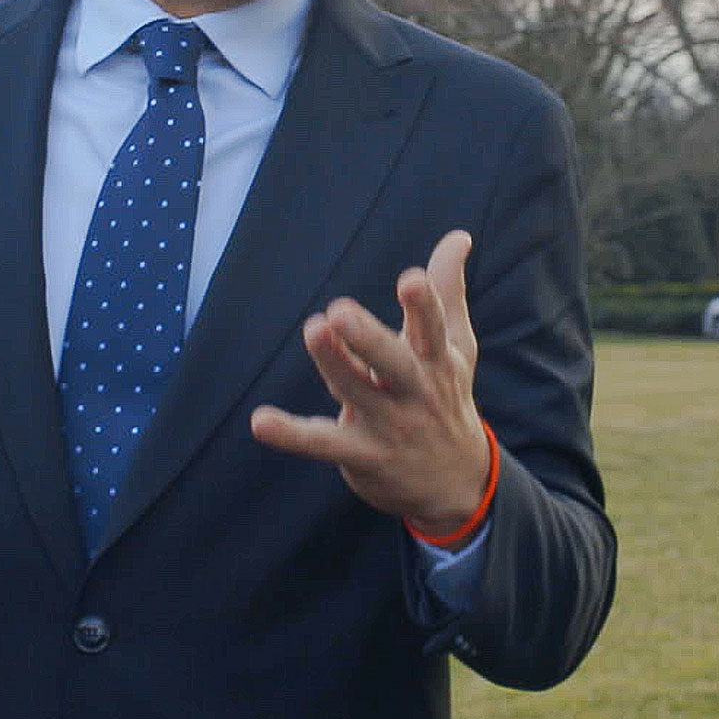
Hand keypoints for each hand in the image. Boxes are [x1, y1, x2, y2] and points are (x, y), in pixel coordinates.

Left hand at [249, 230, 492, 536]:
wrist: (458, 484)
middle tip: (339, 312)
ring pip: (357, 393)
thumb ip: (447, 289)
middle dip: (369, 340)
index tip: (410, 279)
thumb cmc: (448, 396)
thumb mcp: (456, 345)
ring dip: (333, 365)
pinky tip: (260, 422)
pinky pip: (324, 444)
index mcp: (438, 360)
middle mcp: (415, 392)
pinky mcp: (363, 456)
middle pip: (394, 363)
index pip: (432, 329)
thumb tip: (458, 235)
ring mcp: (389, 426)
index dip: (423, 305)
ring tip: (313, 330)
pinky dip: (291, 435)